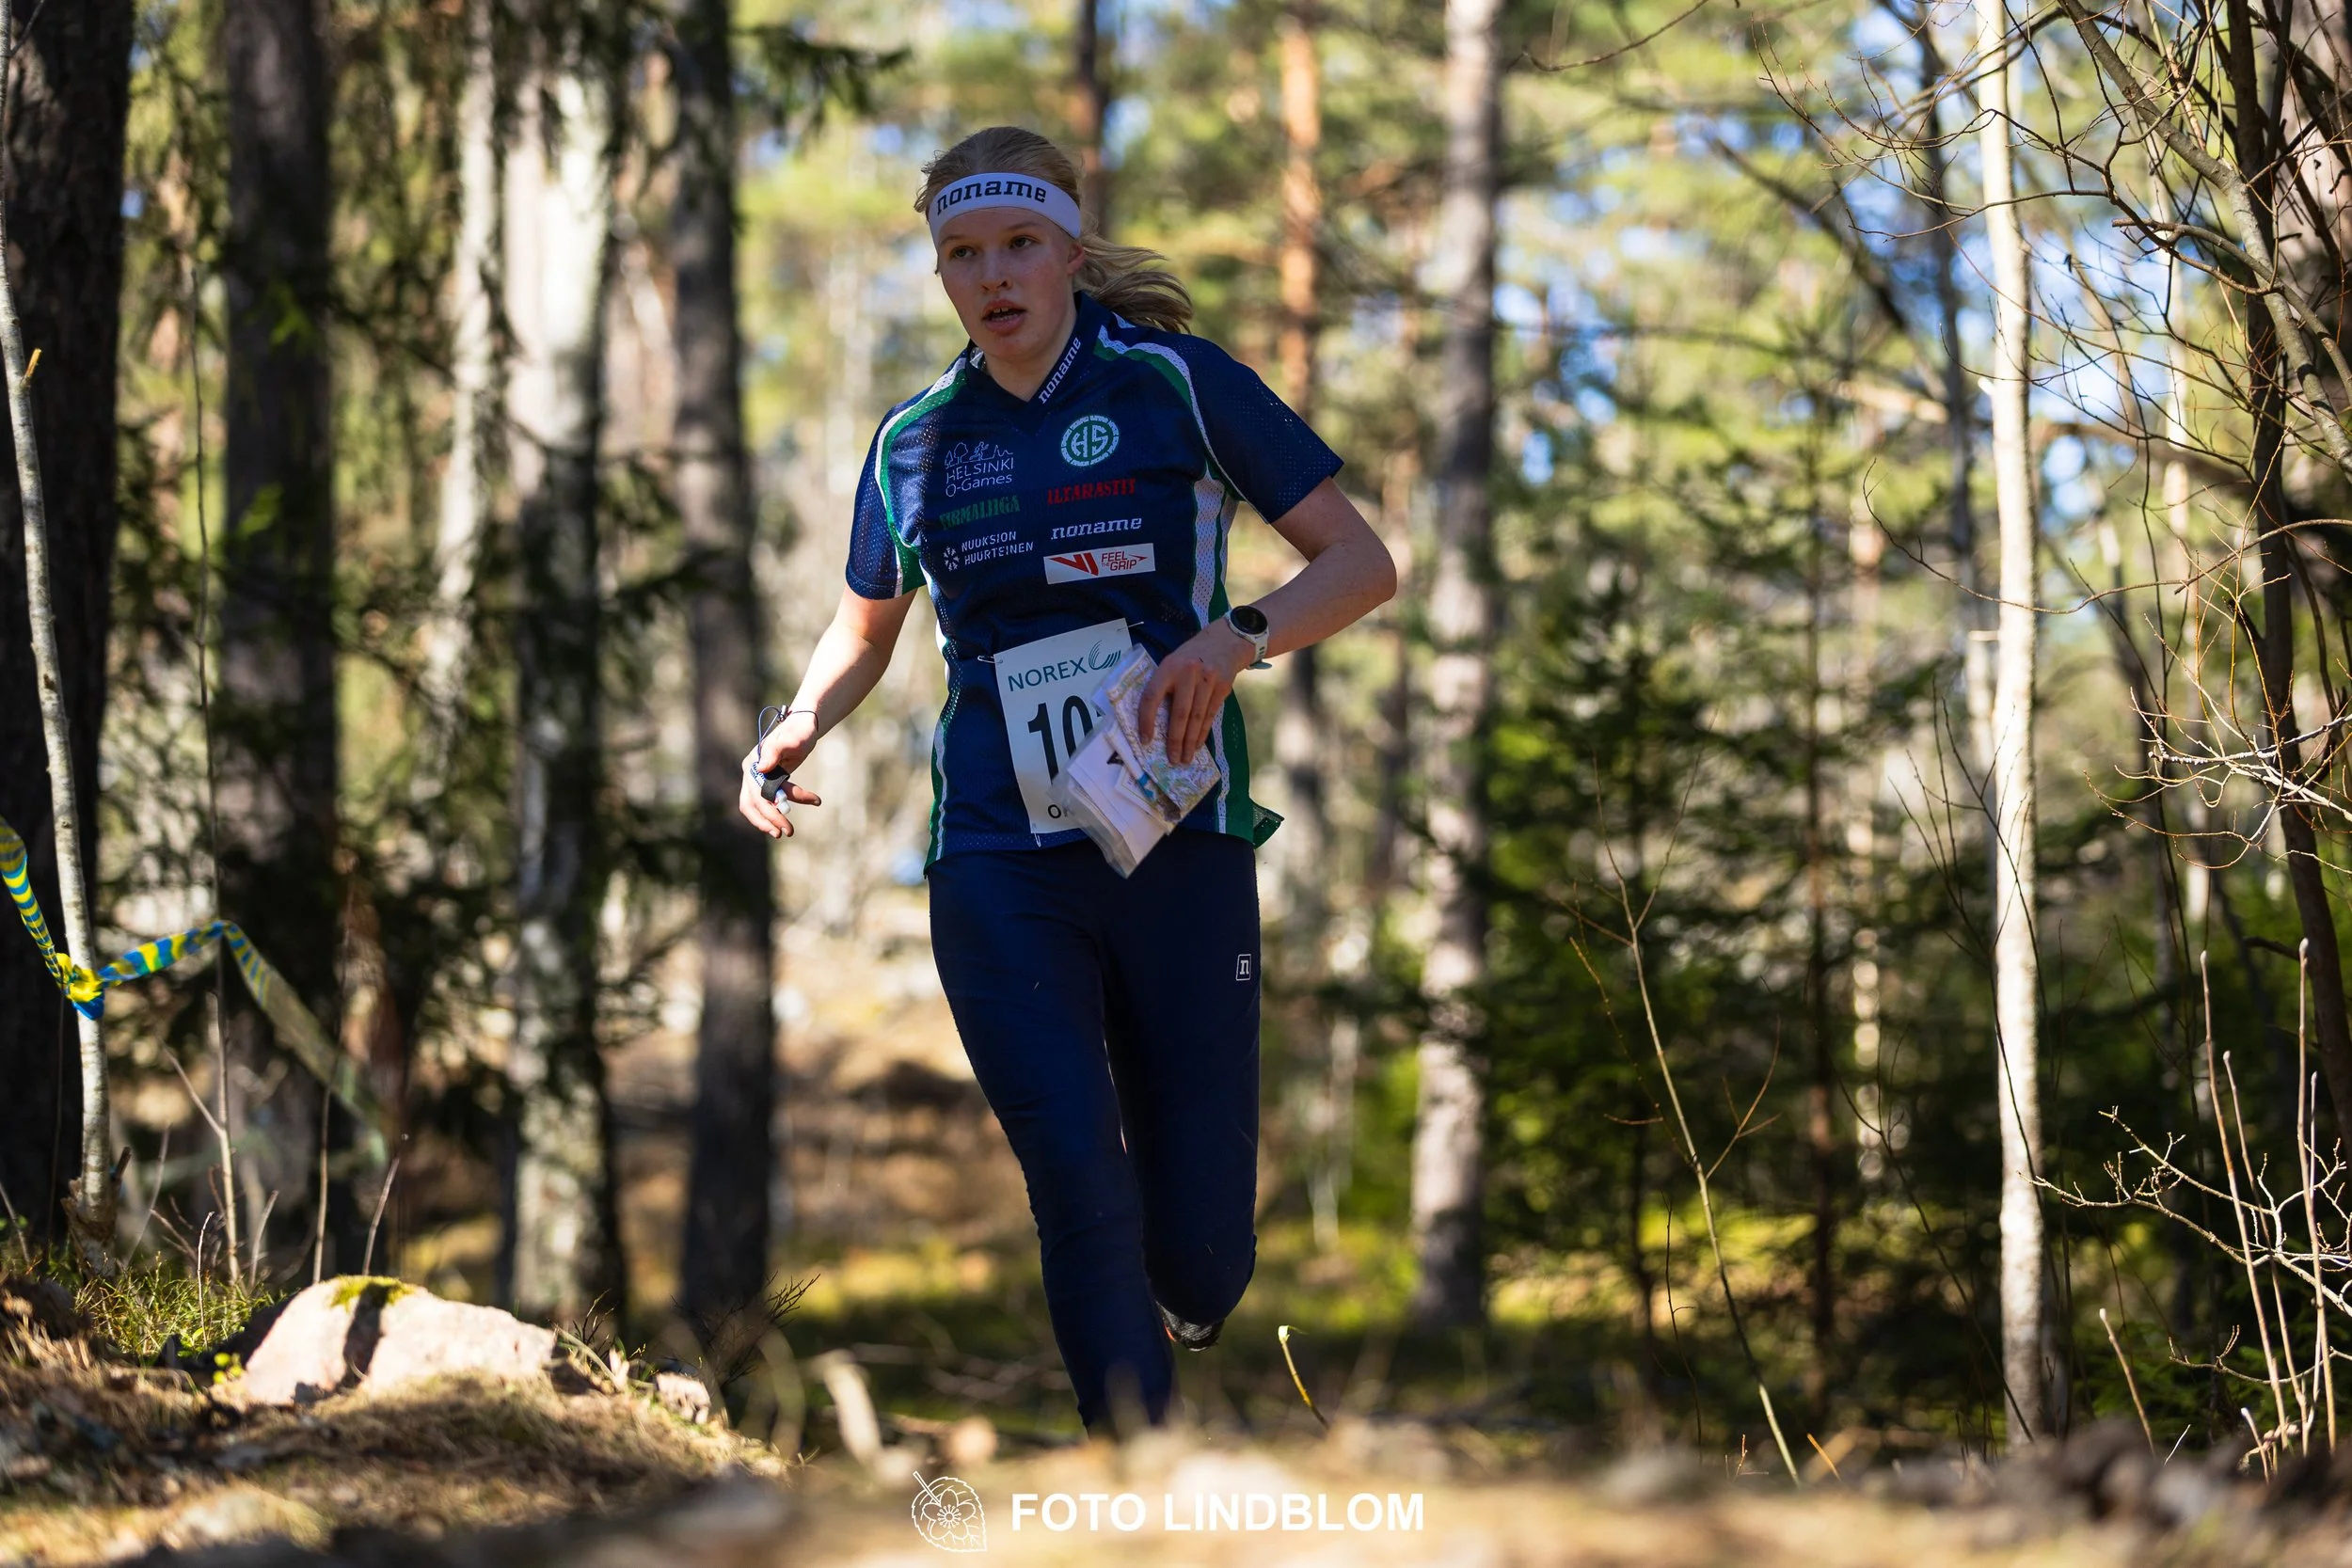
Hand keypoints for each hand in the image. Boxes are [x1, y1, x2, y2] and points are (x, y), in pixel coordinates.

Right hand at [737, 709, 823, 839]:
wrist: (804, 727)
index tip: (795, 810)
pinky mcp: (766, 783)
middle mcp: (751, 771)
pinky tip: (786, 821)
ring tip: (785, 833)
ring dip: (767, 821)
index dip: (772, 807)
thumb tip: (762, 768)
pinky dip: (774, 813)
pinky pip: (765, 803)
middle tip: (788, 832)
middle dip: (770, 819)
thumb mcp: (792, 739)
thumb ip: (776, 751)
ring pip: (755, 807)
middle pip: (753, 803)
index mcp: (753, 762)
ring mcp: (757, 778)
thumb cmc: (799, 731)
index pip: (758, 792)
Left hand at [1137, 621, 1253, 763]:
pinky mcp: (1222, 688)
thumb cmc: (1190, 657)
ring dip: (1190, 742)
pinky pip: (1209, 716)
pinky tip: (1197, 745)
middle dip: (1174, 740)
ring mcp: (1208, 680)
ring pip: (1196, 718)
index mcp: (1168, 667)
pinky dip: (1202, 733)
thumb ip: (1163, 685)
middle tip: (1172, 759)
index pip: (1151, 697)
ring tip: (1185, 758)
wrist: (1224, 642)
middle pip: (1179, 713)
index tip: (1146, 740)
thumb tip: (1152, 722)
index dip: (1146, 720)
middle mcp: (1188, 673)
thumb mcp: (1172, 663)